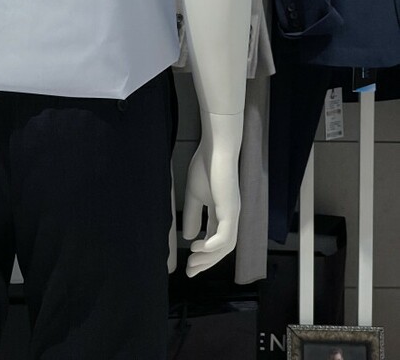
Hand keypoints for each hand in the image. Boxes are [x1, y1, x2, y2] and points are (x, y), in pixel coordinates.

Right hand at [181, 114, 241, 276]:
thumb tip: (190, 237)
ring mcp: (232, 214)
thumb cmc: (206, 166)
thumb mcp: (194, 194)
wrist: (215, 148)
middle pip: (222, 249)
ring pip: (225, 246)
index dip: (203, 255)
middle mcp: (231, 216)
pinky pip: (225, 236)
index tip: (188, 265)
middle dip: (206, 262)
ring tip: (192, 261)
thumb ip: (193, 215)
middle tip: (190, 271)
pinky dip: (212, 246)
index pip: (215, 240)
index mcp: (222, 212)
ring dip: (208, 258)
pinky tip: (198, 247)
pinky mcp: (231, 209)